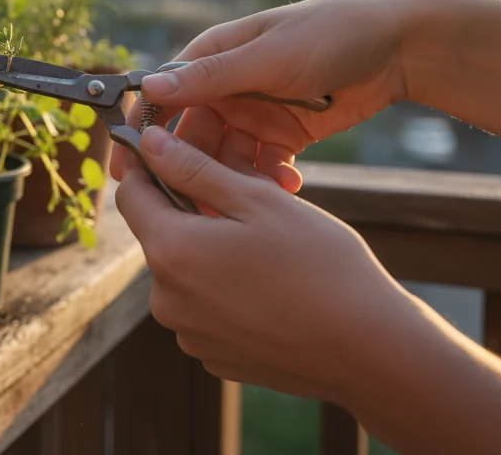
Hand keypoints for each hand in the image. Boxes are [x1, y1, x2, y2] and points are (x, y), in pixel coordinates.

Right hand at [111, 0, 418, 186]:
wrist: (399, 45)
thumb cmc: (330, 33)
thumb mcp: (268, 57)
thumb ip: (211, 78)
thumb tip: (149, 88)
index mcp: (213, 58)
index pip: (164, 98)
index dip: (144, 133)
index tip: (128, 170)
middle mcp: (228, 87)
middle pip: (193, 137)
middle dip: (193, 170)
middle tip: (198, 201)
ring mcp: (256, 112)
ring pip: (227, 158)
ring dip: (236, 179)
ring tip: (254, 198)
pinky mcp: (285, 134)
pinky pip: (263, 165)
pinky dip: (270, 179)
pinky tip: (289, 185)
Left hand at [114, 125, 419, 401]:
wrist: (369, 351)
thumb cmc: (320, 266)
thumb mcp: (258, 200)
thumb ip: (195, 170)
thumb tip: (147, 143)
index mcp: (171, 252)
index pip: (131, 195)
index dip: (150, 166)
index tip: (179, 150)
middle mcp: (166, 299)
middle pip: (160, 234)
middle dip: (192, 208)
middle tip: (244, 193)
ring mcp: (189, 334)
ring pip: (186, 271)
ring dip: (211, 249)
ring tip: (266, 242)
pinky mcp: (214, 356)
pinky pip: (206, 308)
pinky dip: (226, 288)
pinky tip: (271, 284)